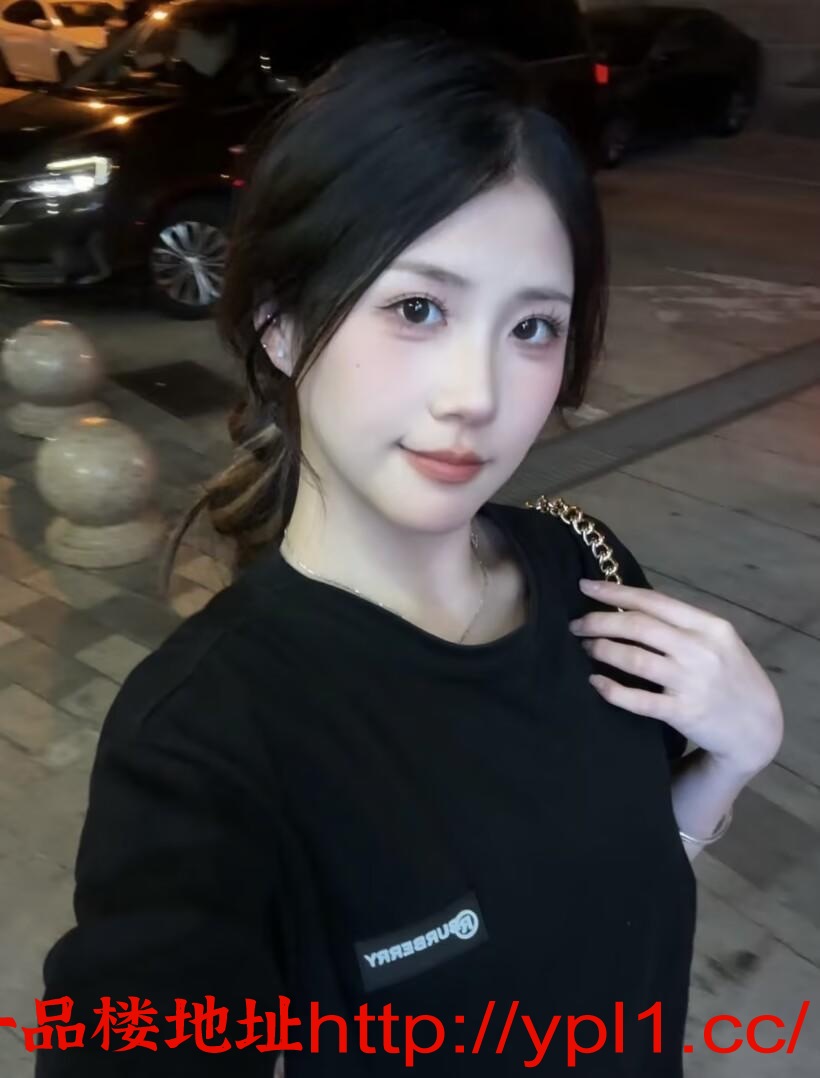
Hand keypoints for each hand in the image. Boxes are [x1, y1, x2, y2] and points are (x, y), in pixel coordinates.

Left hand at [569, 578, 783, 777]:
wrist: (758, 726)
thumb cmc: (731, 675)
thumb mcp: (718, 641)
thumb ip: (682, 624)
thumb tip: (629, 606)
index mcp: (709, 625)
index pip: (654, 601)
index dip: (615, 592)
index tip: (586, 586)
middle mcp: (700, 650)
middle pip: (638, 626)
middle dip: (600, 621)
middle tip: (577, 624)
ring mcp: (691, 682)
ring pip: (634, 659)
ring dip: (602, 650)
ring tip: (586, 647)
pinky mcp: (682, 712)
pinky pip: (637, 699)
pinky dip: (611, 689)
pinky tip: (595, 681)